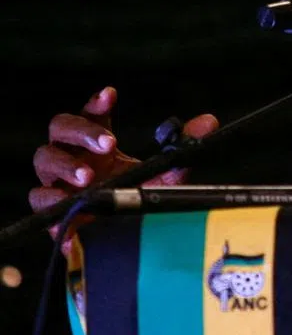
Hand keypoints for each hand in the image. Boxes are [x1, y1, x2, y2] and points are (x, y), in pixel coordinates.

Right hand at [30, 86, 218, 214]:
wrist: (123, 239)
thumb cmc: (136, 198)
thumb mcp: (161, 174)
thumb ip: (180, 149)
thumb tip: (209, 122)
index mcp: (98, 142)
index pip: (91, 113)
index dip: (97, 103)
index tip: (111, 96)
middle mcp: (74, 155)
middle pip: (60, 127)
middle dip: (82, 131)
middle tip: (109, 143)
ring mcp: (59, 179)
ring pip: (45, 158)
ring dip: (66, 164)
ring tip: (88, 175)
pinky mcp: (52, 208)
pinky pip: (39, 197)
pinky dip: (52, 196)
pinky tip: (69, 197)